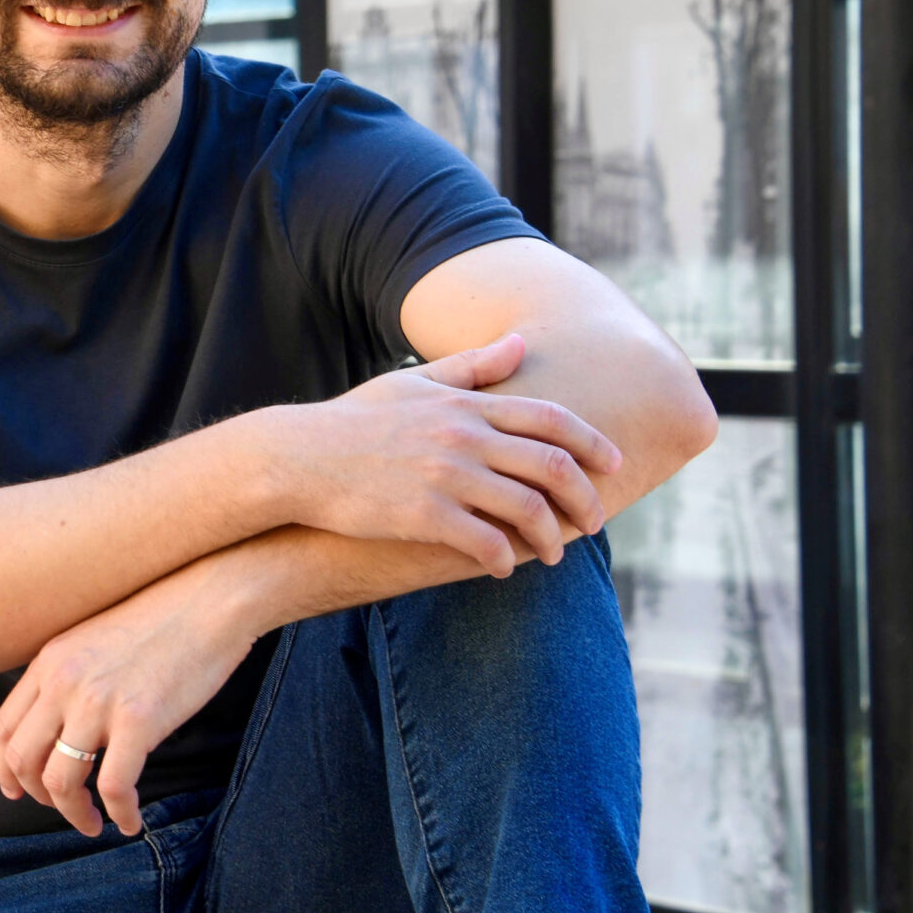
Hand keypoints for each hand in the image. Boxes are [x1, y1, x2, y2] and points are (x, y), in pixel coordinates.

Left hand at [0, 552, 259, 838]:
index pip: (4, 728)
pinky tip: (131, 821)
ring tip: (96, 823)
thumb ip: (70, 676)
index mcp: (49, 661)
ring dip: (75, 814)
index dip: (6, 769)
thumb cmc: (162, 619)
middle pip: (24, 760)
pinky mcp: (139, 720)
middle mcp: (63, 681)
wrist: (209, 597)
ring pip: (60, 781)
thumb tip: (63, 726)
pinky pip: (114, 787)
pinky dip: (120, 814)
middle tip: (69, 810)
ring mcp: (98, 701)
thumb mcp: (94, 639)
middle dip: (40, 798)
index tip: (18, 791)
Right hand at [243, 333, 620, 575]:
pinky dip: (504, 558)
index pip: (552, 420)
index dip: (594, 444)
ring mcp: (443, 476)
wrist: (296, 458)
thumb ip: (473, 367)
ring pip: (527, 510)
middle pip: (553, 467)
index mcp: (465, 404)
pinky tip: (503, 568)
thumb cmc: (354, 422)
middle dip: (586, 499)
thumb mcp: (413, 383)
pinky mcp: (422, 514)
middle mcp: (463, 436)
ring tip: (555, 553)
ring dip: (551, 537)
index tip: (616, 466)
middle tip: (594, 522)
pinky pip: (484, 542)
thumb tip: (521, 344)